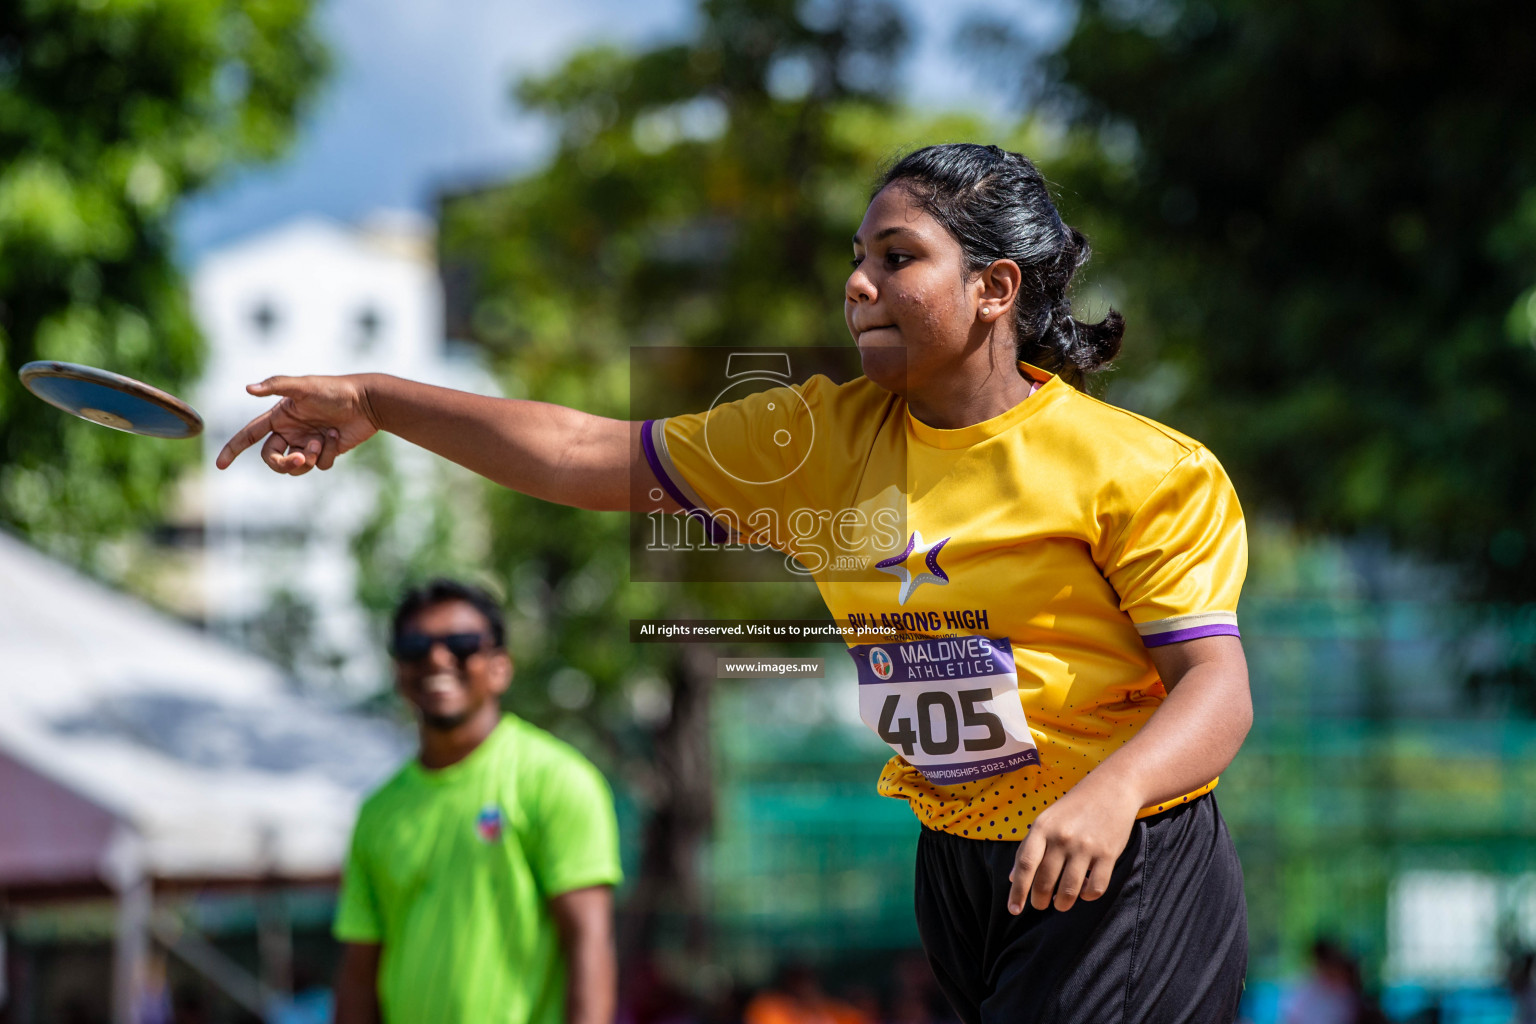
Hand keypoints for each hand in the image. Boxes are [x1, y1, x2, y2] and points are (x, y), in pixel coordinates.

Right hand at [216, 375, 379, 474]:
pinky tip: (337, 437)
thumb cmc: (334, 390)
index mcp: (280, 417)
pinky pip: (320, 465)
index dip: (234, 449)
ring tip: (323, 440)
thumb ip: (276, 386)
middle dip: (284, 463)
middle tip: (302, 458)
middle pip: (272, 458)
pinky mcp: (326, 451)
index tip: (221, 465)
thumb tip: (248, 388)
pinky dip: (328, 454)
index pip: (249, 435)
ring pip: (297, 466)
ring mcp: (308, 442)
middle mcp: (291, 431)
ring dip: (310, 457)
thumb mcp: (304, 386)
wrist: (367, 402)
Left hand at [1007, 772, 1142, 913]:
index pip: (1025, 865)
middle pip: (1045, 882)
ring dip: (1062, 904)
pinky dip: (1087, 896)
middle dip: (1039, 900)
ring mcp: (1085, 847)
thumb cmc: (1074, 808)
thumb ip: (1028, 848)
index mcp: (1042, 828)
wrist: (1112, 788)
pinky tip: (1084, 892)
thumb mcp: (1046, 821)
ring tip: (1060, 903)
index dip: (1017, 891)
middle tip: (1040, 905)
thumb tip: (1012, 878)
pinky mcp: (1108, 854)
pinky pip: (1095, 888)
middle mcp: (1062, 837)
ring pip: (1069, 891)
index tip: (1014, 910)